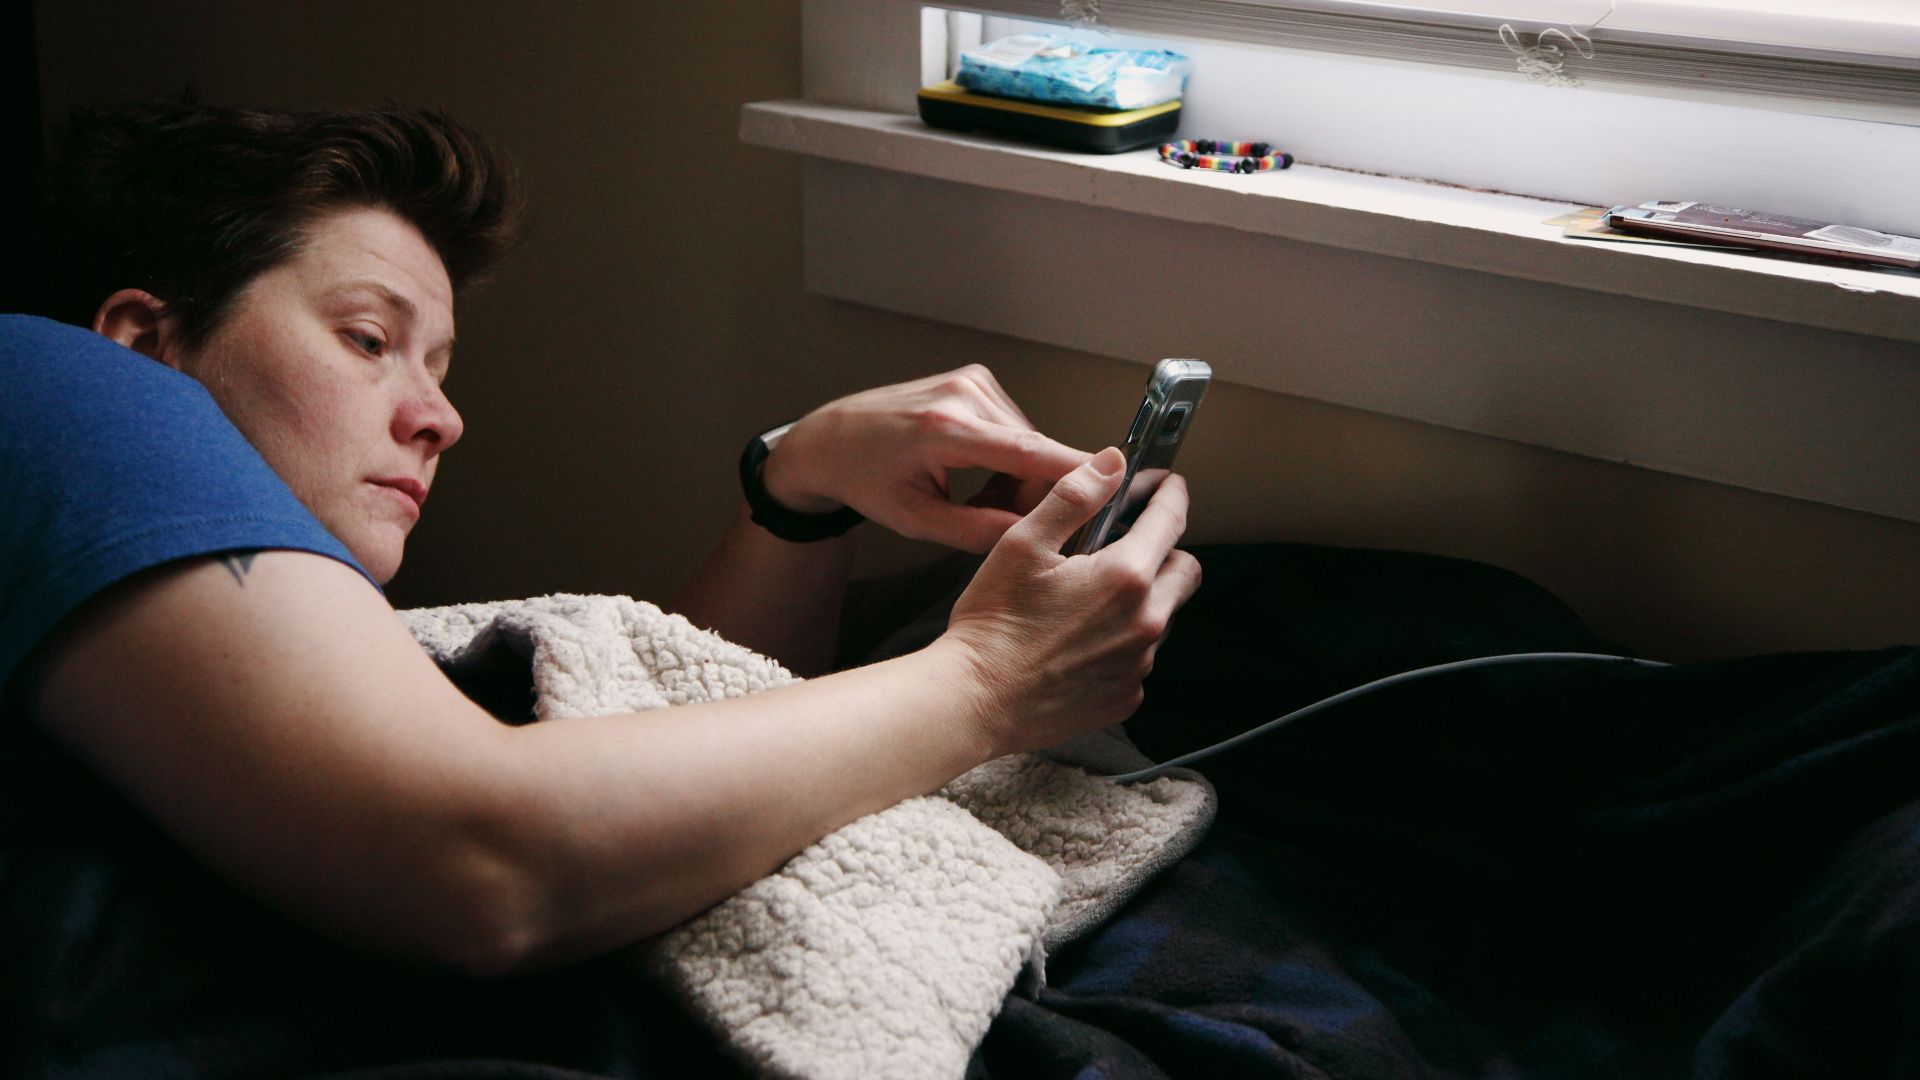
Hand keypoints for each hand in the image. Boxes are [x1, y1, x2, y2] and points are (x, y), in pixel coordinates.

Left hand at [761, 365, 1088, 552]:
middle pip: (1035, 451)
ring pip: (1028, 441)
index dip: (1076, 473)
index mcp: (946, 429)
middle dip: (1030, 491)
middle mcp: (964, 395)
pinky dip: (1007, 454)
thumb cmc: (865, 478)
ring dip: (1018, 474)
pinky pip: (1014, 426)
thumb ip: (976, 532)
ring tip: (975, 495)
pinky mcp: (975, 379)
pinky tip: (975, 469)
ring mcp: (971, 381)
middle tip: (996, 519)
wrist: (833, 438)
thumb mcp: (915, 520)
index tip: (1115, 488)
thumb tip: (1031, 537)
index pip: (1030, 452)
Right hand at [936, 448, 1202, 755]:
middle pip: (1185, 571)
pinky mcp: (1124, 696)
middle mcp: (1144, 622)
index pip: (1171, 520)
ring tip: (1091, 599)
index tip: (1167, 486)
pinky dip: (1122, 643)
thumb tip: (1110, 464)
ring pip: (1163, 616)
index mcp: (1125, 576)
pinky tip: (1080, 640)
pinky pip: (1140, 658)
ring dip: (1142, 600)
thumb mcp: (1023, 544)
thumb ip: (1073, 498)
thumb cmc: (992, 625)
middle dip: (1167, 552)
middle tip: (1128, 546)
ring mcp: (1137, 664)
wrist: (975, 700)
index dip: (1170, 495)